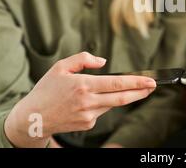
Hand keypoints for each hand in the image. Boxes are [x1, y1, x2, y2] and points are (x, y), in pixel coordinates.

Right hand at [5, 52, 156, 146]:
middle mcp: (87, 102)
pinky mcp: (87, 125)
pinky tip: (93, 100)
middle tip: (153, 86)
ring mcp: (88, 116)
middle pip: (121, 98)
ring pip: (112, 104)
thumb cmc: (46, 90)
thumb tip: (103, 61)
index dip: (136, 82)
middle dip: (140, 92)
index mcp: (83, 85)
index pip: (116, 83)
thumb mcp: (60, 67)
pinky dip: (103, 103)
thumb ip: (83, 59)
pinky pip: (101, 111)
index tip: (150, 81)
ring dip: (124, 96)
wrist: (33, 118)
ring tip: (132, 89)